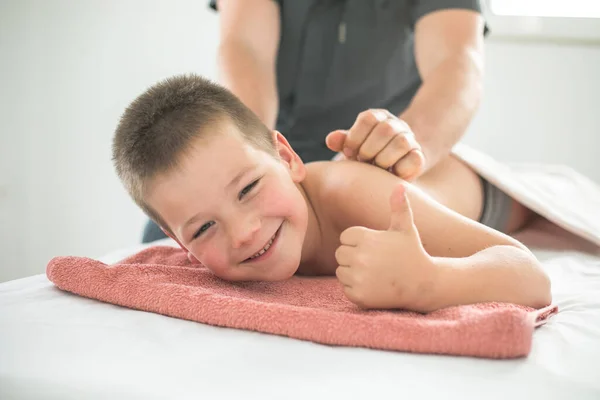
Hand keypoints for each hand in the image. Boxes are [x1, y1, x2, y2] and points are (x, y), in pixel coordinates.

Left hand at [326, 109, 424, 180]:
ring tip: (375, 168)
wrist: (390, 167)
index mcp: (378, 117)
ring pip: (401, 142)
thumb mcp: (353, 147)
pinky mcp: (418, 157)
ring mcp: (410, 140)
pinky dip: (399, 168)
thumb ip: (343, 142)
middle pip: (386, 129)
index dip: (355, 137)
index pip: (368, 118)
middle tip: (362, 161)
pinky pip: (414, 159)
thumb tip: (330, 140)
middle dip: (369, 149)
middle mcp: (396, 125)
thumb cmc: (366, 155)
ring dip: (383, 159)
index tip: (348, 153)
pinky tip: (390, 173)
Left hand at [334, 184, 438, 311]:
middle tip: (375, 262)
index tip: (376, 248)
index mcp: (366, 238)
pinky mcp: (359, 296)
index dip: (359, 242)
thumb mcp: (405, 228)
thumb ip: (398, 206)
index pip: (345, 238)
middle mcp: (360, 257)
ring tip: (375, 274)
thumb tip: (399, 185)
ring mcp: (359, 278)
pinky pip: (346, 289)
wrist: (423, 284)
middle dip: (354, 257)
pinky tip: (374, 287)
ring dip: (354, 274)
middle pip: (340, 255)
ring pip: (341, 272)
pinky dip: (357, 290)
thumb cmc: (412, 252)